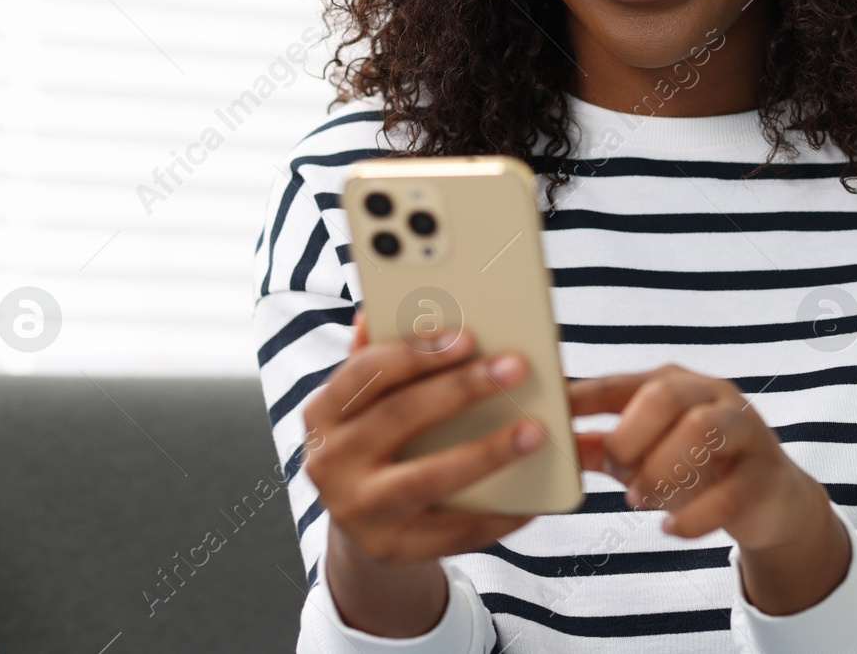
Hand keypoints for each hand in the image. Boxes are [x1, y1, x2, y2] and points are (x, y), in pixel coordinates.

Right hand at [301, 310, 544, 635]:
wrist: (362, 526)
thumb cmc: (376, 442)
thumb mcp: (366, 401)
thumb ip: (377, 358)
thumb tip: (376, 307)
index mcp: (322, 413)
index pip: (366, 372)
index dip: (416, 351)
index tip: (467, 335)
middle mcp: (329, 463)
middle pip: (399, 418)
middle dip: (462, 389)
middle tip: (516, 367)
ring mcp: (357, 511)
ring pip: (428, 478)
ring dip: (487, 452)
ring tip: (534, 431)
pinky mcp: (391, 550)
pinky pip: (453, 531)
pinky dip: (496, 513)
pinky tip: (532, 497)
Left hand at [569, 364, 850, 614]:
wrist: (773, 501)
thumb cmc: (702, 468)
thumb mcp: (649, 454)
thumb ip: (604, 448)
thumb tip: (554, 444)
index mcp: (676, 385)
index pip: (621, 383)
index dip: (583, 399)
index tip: (551, 416)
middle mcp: (712, 396)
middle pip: (664, 395)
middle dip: (629, 436)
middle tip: (616, 470)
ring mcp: (744, 430)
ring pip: (701, 431)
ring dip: (660, 470)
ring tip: (640, 499)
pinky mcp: (764, 474)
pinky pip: (728, 493)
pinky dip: (692, 517)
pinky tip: (671, 529)